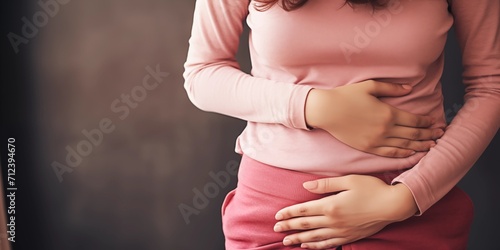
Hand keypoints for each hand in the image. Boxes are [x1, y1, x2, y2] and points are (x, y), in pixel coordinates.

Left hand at [273, 175, 417, 248]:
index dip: (289, 213)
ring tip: (286, 241)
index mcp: (331, 205)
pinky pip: (328, 244)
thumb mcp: (348, 180)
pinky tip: (307, 245)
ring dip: (298, 238)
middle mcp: (333, 220)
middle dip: (289, 227)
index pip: (304, 210)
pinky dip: (315, 246)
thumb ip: (325, 185)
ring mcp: (341, 231)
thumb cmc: (372, 188)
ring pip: (314, 237)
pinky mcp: (349, 236)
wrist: (393, 205)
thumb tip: (306, 186)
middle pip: (305, 224)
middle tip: (276, 229)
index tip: (277, 216)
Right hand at [305, 80, 443, 156]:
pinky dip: (403, 154)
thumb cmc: (346, 95)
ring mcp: (376, 140)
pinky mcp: (368, 147)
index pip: (414, 120)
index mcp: (388, 113)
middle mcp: (385, 129)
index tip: (436, 123)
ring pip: (404, 145)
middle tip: (440, 135)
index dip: (427, 122)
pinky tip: (411, 154)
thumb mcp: (370, 86)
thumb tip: (410, 89)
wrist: (326, 111)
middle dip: (428, 135)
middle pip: (413, 134)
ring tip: (431, 146)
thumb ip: (392, 88)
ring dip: (420, 146)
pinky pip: (390, 153)